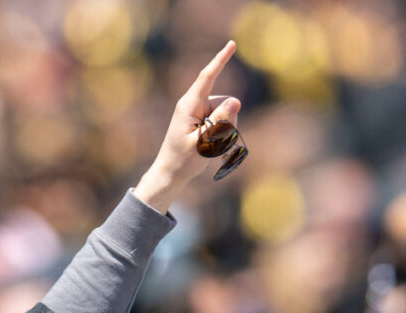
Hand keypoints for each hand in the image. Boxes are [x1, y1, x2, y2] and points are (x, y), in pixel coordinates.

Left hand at [134, 41, 241, 212]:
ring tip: (209, 148)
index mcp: (189, 105)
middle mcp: (193, 104)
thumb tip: (236, 100)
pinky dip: (221, 136)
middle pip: (225, 103)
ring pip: (227, 115)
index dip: (220, 60)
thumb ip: (220, 121)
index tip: (231, 44)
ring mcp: (198, 113)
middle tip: (213, 145)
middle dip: (229, 122)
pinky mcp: (201, 121)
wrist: (169, 174)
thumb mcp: (204, 142)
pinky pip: (222, 123)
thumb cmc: (183, 161)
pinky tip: (210, 149)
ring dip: (225, 132)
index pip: (207, 77)